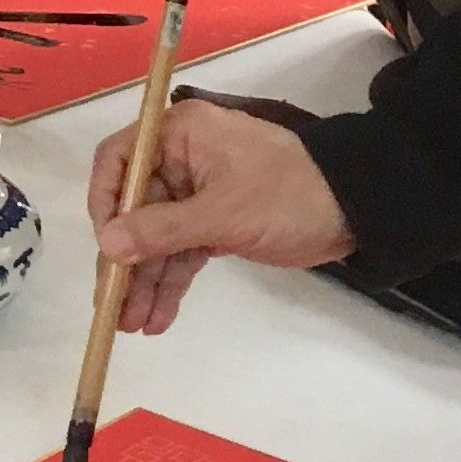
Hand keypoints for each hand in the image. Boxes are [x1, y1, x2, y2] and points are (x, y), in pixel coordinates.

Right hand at [82, 98, 358, 335]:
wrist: (355, 210)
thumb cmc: (287, 195)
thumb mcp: (222, 214)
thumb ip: (161, 230)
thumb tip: (106, 245)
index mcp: (179, 135)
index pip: (119, 161)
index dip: (105, 203)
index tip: (105, 248)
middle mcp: (180, 160)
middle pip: (134, 210)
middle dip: (125, 260)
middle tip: (112, 306)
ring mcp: (196, 194)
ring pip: (157, 239)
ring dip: (145, 281)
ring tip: (132, 326)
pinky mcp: (215, 223)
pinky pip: (181, 253)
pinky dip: (171, 283)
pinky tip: (158, 318)